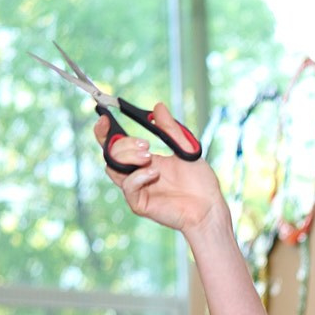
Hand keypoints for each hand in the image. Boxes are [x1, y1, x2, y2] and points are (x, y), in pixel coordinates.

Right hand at [97, 108, 226, 234]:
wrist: (210, 207)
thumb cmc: (201, 182)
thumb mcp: (186, 150)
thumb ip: (170, 130)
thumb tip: (158, 106)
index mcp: (144, 160)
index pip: (115, 144)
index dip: (104, 131)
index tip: (105, 118)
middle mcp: (136, 173)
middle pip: (111, 153)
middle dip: (123, 144)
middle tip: (146, 144)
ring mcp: (137, 188)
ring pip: (113, 168)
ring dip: (128, 157)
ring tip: (149, 157)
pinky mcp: (140, 204)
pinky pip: (128, 187)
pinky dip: (138, 177)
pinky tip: (154, 173)